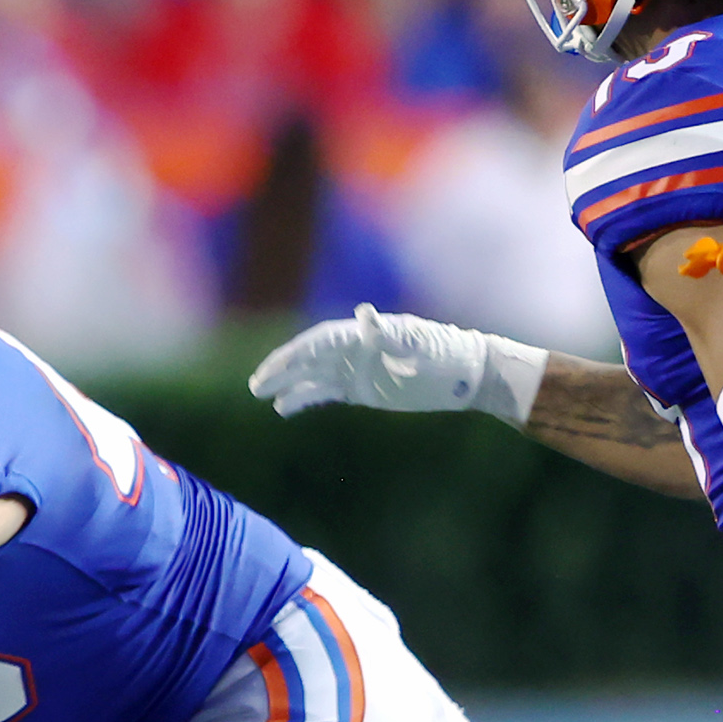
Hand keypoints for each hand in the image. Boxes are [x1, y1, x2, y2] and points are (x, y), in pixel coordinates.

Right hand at [248, 304, 541, 425]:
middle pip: (308, 357)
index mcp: (364, 335)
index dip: (296, 353)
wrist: (466, 376)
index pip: (320, 341)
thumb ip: (388, 334)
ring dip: (286, 383)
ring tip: (260, 394)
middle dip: (282, 368)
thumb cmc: (444, 356)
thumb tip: (363, 313)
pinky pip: (323, 392)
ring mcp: (354, 369)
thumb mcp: (418, 344)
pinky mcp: (359, 389)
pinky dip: (303, 398)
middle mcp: (354, 349)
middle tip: (256, 384)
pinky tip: (283, 408)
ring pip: (311, 375)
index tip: (276, 368)